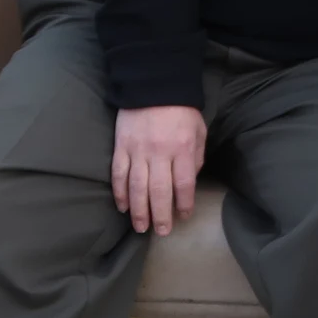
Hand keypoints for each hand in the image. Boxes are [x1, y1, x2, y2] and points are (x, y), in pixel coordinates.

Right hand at [112, 104, 206, 234]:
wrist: (153, 85)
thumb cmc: (181, 110)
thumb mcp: (198, 131)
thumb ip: (195, 157)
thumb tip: (188, 182)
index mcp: (182, 148)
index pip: (184, 183)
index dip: (184, 203)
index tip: (183, 217)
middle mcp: (159, 152)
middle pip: (159, 190)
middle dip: (161, 215)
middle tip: (161, 232)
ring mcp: (137, 150)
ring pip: (137, 187)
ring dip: (139, 210)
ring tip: (141, 227)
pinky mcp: (121, 147)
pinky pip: (119, 174)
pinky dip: (120, 192)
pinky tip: (122, 206)